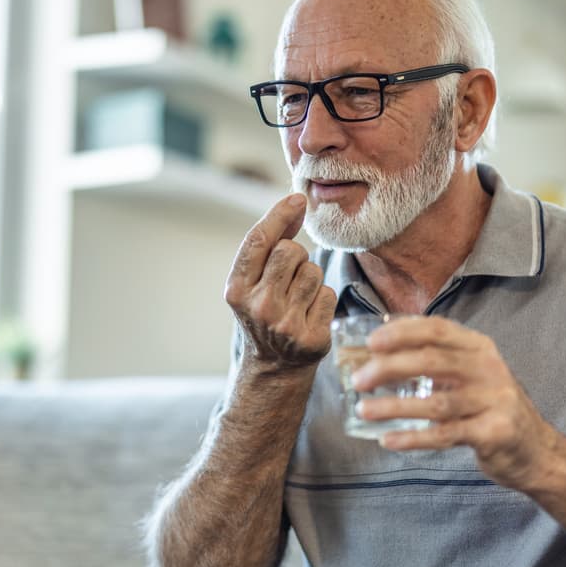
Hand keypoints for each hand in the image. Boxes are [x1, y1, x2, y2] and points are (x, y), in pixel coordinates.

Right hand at [224, 194, 336, 371]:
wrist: (272, 367)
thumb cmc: (264, 312)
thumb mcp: (252, 282)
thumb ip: (269, 245)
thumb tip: (296, 203)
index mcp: (236, 289)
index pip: (258, 241)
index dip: (279, 214)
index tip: (298, 199)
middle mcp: (258, 307)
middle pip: (290, 251)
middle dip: (295, 256)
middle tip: (288, 276)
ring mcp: (285, 325)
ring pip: (313, 272)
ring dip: (311, 279)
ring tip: (298, 298)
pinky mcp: (311, 338)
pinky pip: (328, 294)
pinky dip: (323, 300)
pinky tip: (310, 314)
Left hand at [352, 316, 561, 488]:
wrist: (536, 450)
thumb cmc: (490, 408)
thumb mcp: (470, 376)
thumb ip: (435, 363)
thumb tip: (377, 356)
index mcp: (479, 348)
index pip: (437, 329)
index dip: (402, 332)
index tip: (371, 341)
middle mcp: (488, 369)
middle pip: (432, 361)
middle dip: (389, 368)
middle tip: (358, 380)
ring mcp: (494, 401)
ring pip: (436, 402)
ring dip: (394, 407)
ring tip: (364, 410)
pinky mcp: (494, 433)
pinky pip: (446, 434)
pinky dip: (414, 438)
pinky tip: (388, 440)